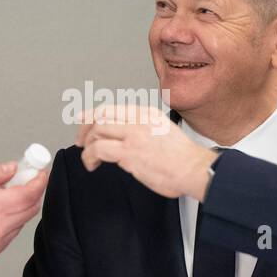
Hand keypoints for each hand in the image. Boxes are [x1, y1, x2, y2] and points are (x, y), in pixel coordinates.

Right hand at [0, 161, 47, 275]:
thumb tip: (11, 169)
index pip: (30, 194)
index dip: (39, 180)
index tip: (40, 172)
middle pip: (30, 210)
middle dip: (31, 192)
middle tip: (21, 180)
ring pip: (18, 224)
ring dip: (17, 209)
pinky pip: (6, 237)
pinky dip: (6, 223)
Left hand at [75, 105, 216, 199]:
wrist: (194, 168)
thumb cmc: (183, 158)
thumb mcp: (164, 130)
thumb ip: (144, 129)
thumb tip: (127, 137)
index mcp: (146, 114)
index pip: (112, 108)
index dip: (92, 114)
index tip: (83, 120)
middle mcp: (138, 120)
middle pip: (100, 116)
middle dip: (84, 130)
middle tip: (81, 142)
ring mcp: (133, 135)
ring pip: (97, 131)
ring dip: (87, 146)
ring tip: (89, 157)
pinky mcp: (129, 152)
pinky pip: (98, 149)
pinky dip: (90, 157)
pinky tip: (93, 164)